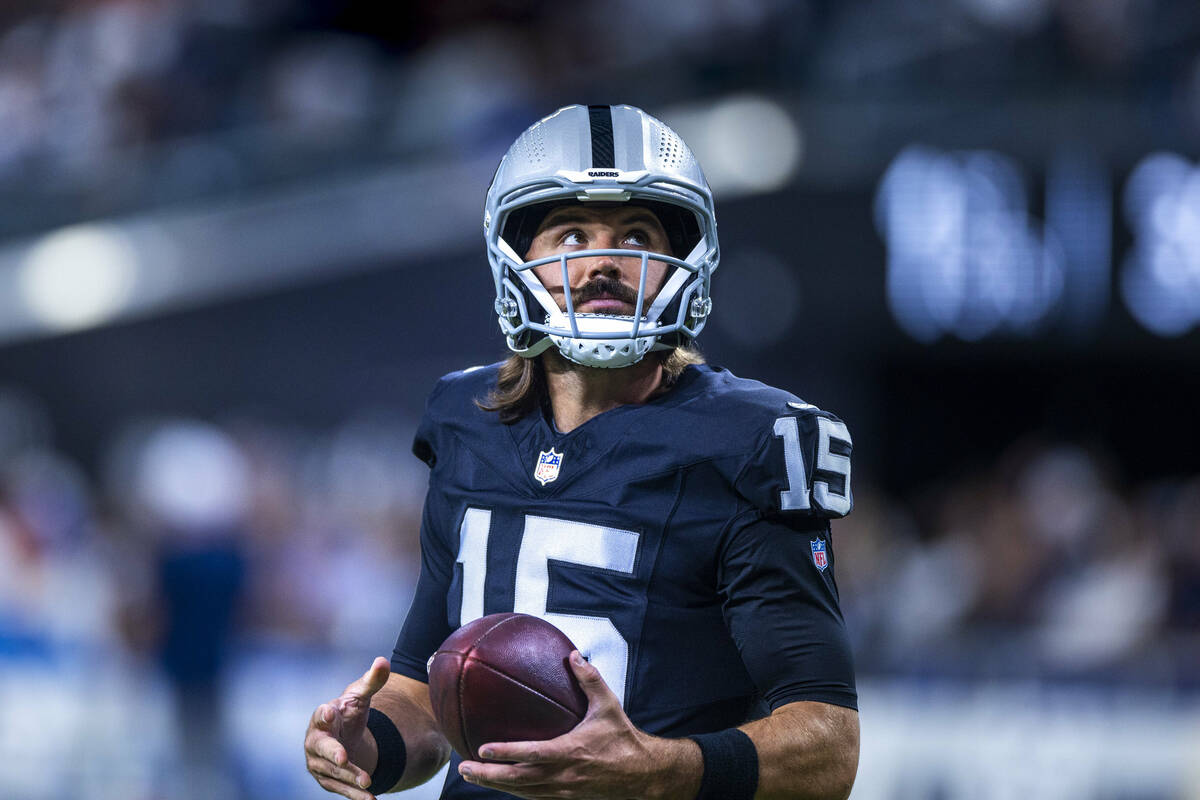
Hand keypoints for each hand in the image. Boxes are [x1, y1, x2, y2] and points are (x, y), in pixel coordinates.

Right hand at [304, 657, 390, 799]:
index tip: (329, 713)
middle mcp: (316, 741)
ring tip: (368, 782)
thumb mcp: (361, 696)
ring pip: (332, 772)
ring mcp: (319, 763)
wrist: (344, 735)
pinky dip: (354, 796)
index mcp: (322, 717)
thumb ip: (372, 680)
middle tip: (344, 758)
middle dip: (333, 754)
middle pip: (321, 748)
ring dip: (349, 778)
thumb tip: (384, 661)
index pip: (320, 715)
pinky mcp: (327, 779)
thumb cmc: (349, 712)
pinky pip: (340, 789)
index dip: (323, 715)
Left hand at [457, 650, 695, 799]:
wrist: (642, 774)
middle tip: (464, 769)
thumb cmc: (623, 738)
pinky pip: (533, 797)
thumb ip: (589, 679)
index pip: (531, 755)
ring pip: (522, 792)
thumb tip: (573, 655)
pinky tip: (500, 785)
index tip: (482, 749)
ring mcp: (562, 790)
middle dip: (488, 777)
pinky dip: (514, 792)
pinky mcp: (565, 797)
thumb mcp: (608, 705)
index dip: (505, 753)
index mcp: (570, 752)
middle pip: (518, 780)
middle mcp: (563, 775)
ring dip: (495, 786)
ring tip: (472, 777)